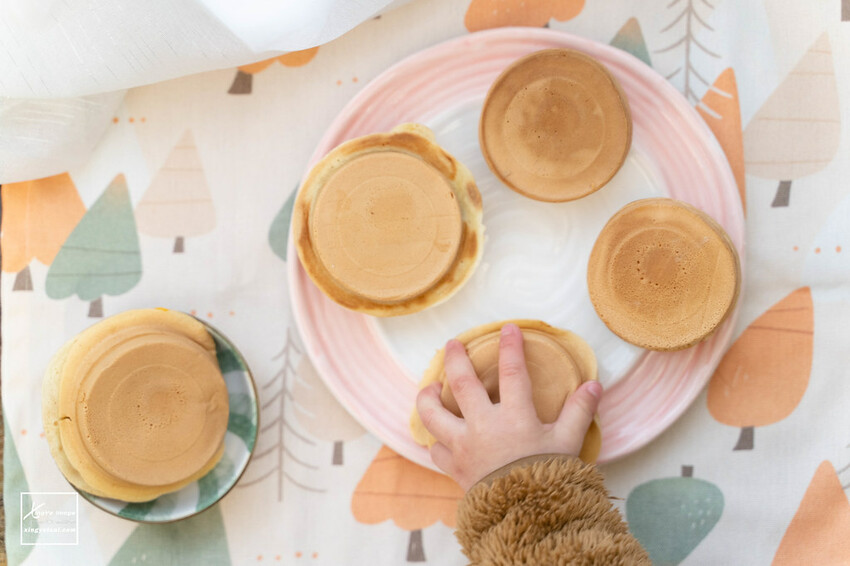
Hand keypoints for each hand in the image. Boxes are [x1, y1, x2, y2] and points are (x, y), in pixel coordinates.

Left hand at [416, 323, 601, 490]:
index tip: (508, 329)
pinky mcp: (454, 468)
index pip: (511, 372)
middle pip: (461, 384)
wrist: (526, 518)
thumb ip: (579, 411)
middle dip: (454, 359)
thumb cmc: (548, 478)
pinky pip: (436, 450)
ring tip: (430, 388)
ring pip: (433, 415)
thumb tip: (594, 385)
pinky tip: (439, 435)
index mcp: (514, 417)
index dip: (510, 347)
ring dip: (428, 398)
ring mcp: (464, 447)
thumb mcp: (569, 443)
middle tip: (452, 345)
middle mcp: (483, 427)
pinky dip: (435, 441)